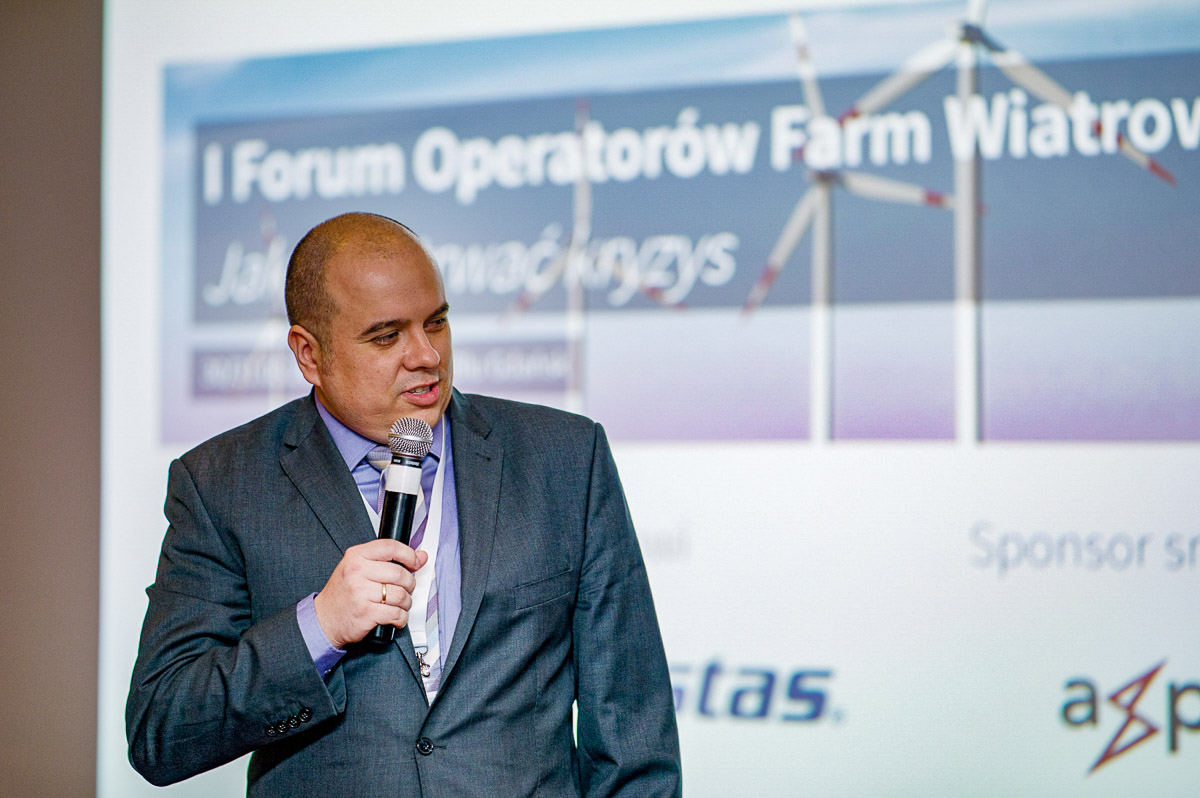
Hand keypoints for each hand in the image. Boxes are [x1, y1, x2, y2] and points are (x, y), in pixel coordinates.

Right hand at [313, 538, 428, 648]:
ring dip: (406, 602)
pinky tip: (396, 617)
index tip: (415, 562)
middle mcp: (357, 572)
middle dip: (409, 583)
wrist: (324, 619)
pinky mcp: (366, 613)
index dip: (408, 554)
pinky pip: (396, 613)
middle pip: (399, 573)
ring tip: (400, 604)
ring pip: (401, 595)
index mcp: (356, 556)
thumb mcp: (358, 568)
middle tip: (406, 588)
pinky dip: (401, 617)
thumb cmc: (343, 593)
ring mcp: (361, 592)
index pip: (390, 547)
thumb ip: (387, 560)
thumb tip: (420, 556)